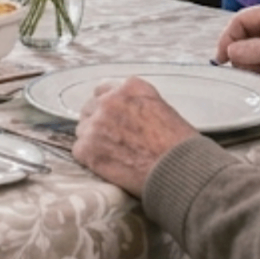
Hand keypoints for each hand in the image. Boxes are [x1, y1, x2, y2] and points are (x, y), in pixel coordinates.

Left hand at [73, 77, 198, 196]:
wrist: (179, 171)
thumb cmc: (180, 147)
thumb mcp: (164, 111)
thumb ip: (139, 105)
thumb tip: (128, 115)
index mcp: (131, 87)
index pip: (106, 91)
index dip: (109, 107)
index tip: (114, 119)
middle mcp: (110, 100)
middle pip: (91, 108)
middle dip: (99, 122)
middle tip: (110, 140)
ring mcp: (96, 123)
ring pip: (83, 128)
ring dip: (93, 140)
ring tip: (111, 156)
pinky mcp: (88, 148)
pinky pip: (79, 150)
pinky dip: (90, 159)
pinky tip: (107, 166)